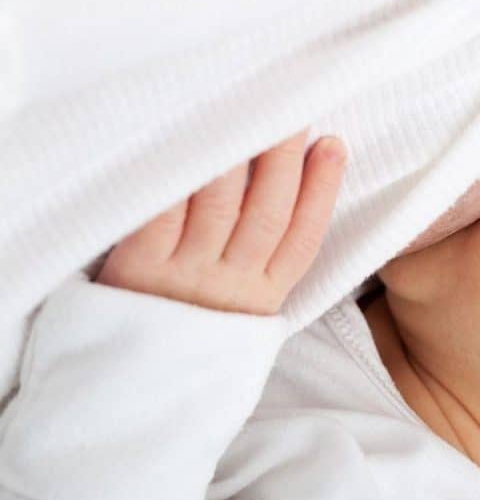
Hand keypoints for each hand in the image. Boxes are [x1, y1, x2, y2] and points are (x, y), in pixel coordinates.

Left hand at [96, 132, 345, 314]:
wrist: (126, 390)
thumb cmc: (184, 337)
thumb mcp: (239, 315)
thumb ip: (259, 264)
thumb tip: (282, 185)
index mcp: (262, 298)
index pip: (302, 239)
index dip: (323, 190)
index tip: (334, 145)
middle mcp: (230, 287)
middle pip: (267, 215)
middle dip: (283, 158)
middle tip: (291, 109)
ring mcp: (185, 276)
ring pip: (219, 207)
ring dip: (236, 156)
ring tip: (245, 113)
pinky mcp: (138, 269)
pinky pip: (163, 214)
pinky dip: (179, 178)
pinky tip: (190, 145)